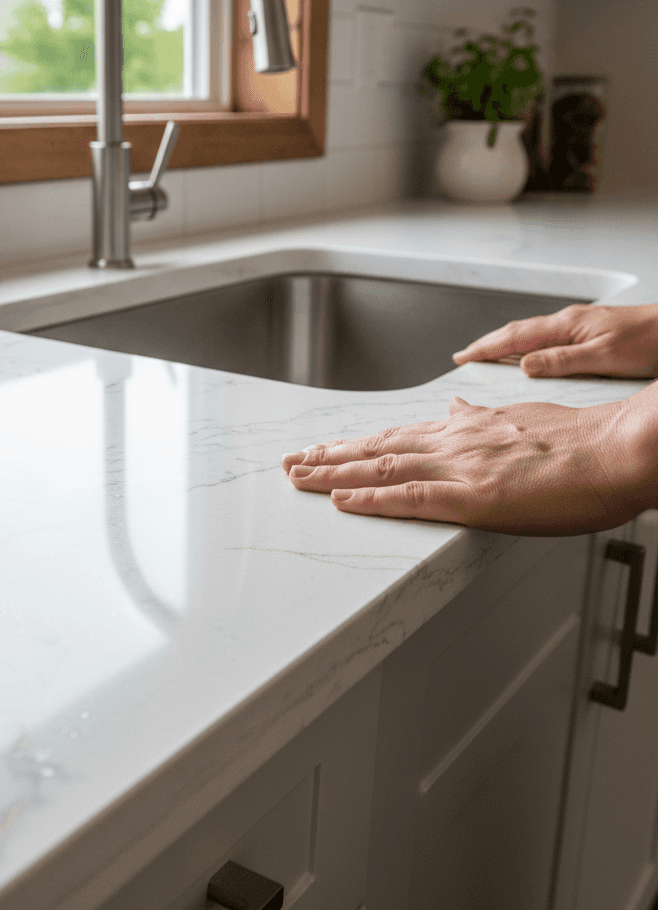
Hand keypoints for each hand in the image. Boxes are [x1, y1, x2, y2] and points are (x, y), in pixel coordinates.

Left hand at [282, 393, 657, 534]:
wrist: (619, 449)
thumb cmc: (581, 439)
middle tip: (290, 461)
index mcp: (466, 429)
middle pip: (377, 450)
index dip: (355, 444)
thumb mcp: (522, 416)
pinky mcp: (474, 498)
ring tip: (296, 477)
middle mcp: (453, 443)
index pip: (397, 437)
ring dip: (333, 474)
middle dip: (328, 456)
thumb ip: (482, 417)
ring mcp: (460, 468)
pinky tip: (340, 500)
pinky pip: (411, 499)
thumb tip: (456, 408)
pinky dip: (371, 500)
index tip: (325, 447)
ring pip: (381, 470)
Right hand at [452, 303, 657, 378]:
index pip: (515, 337)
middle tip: (465, 356)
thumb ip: (561, 361)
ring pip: (532, 334)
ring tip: (488, 355)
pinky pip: (547, 338)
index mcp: (568, 325)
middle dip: (488, 343)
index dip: (485, 348)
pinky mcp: (590, 332)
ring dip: (506, 343)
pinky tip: (528, 355)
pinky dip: (528, 346)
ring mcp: (580, 325)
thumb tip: (523, 365)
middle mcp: (571, 322)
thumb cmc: (652, 342)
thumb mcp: (604, 357)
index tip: (463, 357)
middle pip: (518, 331)